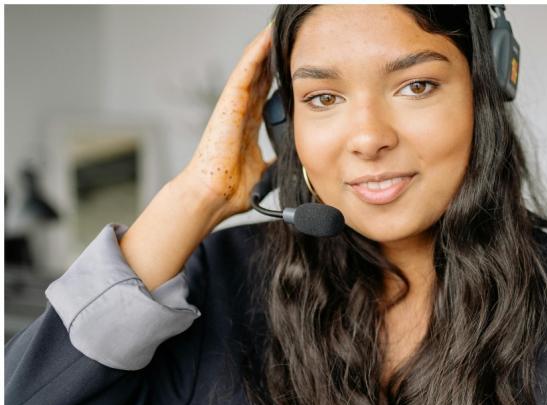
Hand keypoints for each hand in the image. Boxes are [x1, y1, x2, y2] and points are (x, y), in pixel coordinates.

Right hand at [178, 24, 274, 224]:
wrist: (213, 197)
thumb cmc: (231, 188)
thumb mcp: (264, 172)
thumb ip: (275, 163)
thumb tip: (291, 163)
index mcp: (246, 124)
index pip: (264, 91)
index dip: (277, 73)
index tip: (294, 60)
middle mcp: (239, 110)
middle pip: (259, 73)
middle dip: (273, 53)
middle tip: (290, 34)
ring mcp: (233, 106)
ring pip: (251, 67)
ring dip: (265, 45)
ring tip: (279, 26)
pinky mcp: (228, 104)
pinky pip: (243, 72)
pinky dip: (255, 54)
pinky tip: (267, 36)